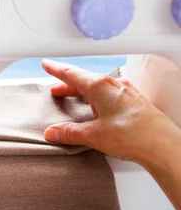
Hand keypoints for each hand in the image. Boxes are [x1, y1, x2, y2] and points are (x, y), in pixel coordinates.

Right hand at [42, 59, 180, 167]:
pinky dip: (98, 99)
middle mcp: (114, 85)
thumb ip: (70, 132)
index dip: (57, 70)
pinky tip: (99, 109)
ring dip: (83, 92)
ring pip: (98, 88)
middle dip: (68, 85)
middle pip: (85, 80)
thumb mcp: (93, 135)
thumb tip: (53, 132)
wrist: (162, 145)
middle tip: (55, 90)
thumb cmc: (132, 135)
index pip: (72, 74)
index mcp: (100, 86)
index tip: (47, 65)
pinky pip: (110, 95)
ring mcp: (126, 93)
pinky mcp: (134, 103)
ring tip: (74, 100)